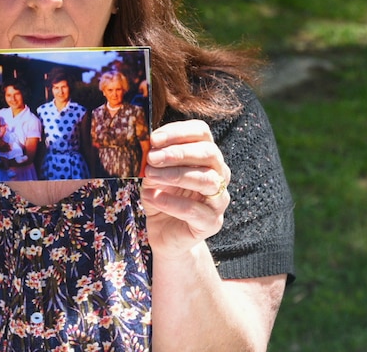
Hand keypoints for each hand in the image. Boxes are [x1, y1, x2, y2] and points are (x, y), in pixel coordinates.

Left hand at [140, 120, 230, 257]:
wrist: (164, 234)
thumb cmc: (161, 197)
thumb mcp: (153, 174)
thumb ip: (154, 160)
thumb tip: (147, 146)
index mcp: (206, 156)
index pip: (202, 133)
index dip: (179, 132)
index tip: (154, 139)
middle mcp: (218, 174)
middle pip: (209, 153)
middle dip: (178, 153)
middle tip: (152, 158)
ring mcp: (219, 199)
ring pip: (207, 180)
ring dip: (175, 175)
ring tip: (150, 176)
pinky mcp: (212, 223)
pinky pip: (195, 210)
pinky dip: (171, 202)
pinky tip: (152, 197)